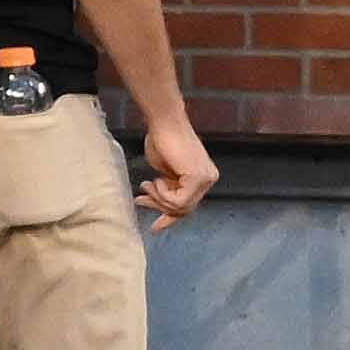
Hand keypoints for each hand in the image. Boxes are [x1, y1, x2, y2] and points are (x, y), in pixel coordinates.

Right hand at [135, 109, 216, 223]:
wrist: (164, 122)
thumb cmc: (161, 140)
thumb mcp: (164, 172)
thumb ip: (168, 188)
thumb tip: (162, 204)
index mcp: (203, 177)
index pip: (188, 204)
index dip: (170, 218)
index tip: (154, 227)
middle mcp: (209, 178)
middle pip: (184, 208)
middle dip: (159, 206)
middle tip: (140, 199)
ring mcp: (206, 178)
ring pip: (180, 206)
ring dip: (158, 198)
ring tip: (146, 184)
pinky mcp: (199, 178)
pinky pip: (178, 200)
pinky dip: (162, 194)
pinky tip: (155, 180)